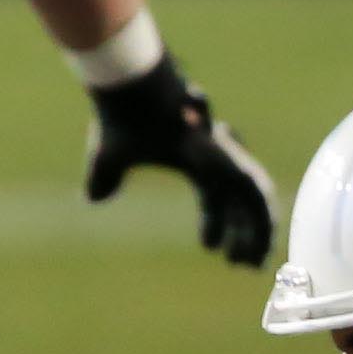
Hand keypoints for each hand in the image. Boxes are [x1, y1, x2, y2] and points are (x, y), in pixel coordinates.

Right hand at [87, 59, 276, 266]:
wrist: (133, 87)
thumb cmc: (121, 116)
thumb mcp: (109, 158)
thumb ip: (105, 179)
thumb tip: (94, 198)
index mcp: (195, 160)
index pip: (215, 199)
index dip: (215, 225)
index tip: (211, 250)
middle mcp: (217, 158)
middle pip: (241, 203)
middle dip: (245, 235)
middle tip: (245, 265)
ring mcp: (226, 155)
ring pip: (255, 202)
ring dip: (257, 235)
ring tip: (252, 265)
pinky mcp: (229, 155)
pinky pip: (254, 195)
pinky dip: (259, 222)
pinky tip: (257, 245)